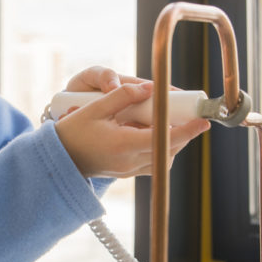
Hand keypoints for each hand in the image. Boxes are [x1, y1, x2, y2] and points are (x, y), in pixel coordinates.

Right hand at [53, 70, 209, 178]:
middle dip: (184, 134)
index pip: (164, 138)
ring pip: (164, 159)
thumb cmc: (72, 132)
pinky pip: (152, 163)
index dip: (188, 130)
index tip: (203, 121)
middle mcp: (130, 161)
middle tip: (190, 116)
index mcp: (123, 144)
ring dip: (172, 143)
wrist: (57, 159)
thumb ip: (122, 95)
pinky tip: (152, 133)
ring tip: (169, 123)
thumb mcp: (94, 108)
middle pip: (170, 150)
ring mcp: (129, 170)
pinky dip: (160, 149)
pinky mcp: (126, 173)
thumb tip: (149, 88)